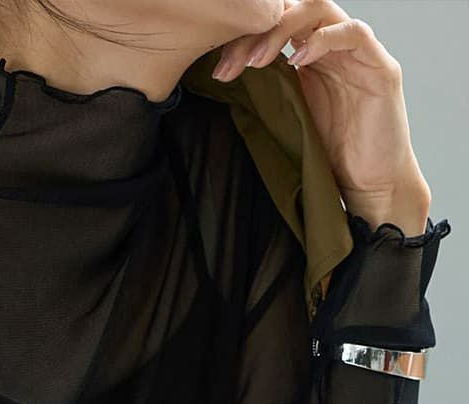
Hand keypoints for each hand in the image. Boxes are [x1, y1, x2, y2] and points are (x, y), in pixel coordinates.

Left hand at [211, 0, 431, 231]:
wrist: (369, 188)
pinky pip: (353, 32)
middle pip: (293, 10)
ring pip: (320, 9)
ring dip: (283, 29)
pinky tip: (298, 62)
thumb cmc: (328, 158)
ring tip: (258, 61)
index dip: (246, 37)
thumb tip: (224, 79)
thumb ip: (266, 93)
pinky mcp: (381, 68)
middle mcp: (333, 49)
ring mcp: (357, 54)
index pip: (276, 24)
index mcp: (309, 58)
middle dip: (258, 31)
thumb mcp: (286, 120)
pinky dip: (322, 40)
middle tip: (233, 64)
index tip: (221, 69)